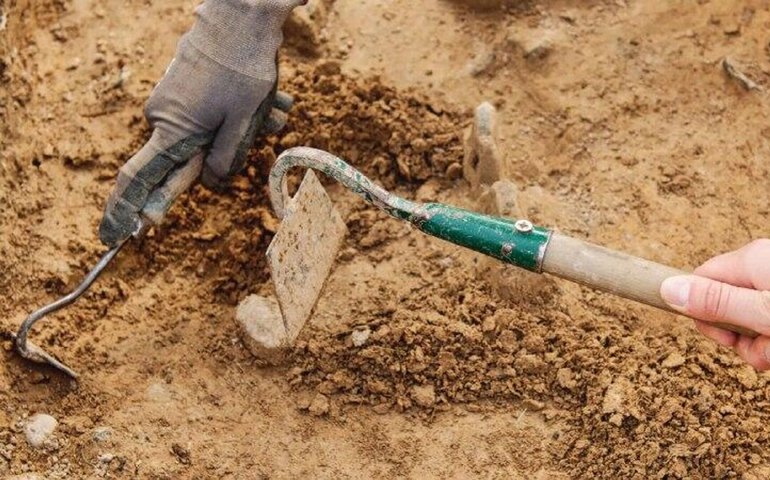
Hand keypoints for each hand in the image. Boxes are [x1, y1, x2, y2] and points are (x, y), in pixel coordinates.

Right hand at [99, 0, 305, 246]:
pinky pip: (214, 114)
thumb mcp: (242, 124)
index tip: (113, 237)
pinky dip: (241, 113)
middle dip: (230, 151)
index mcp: (172, 132)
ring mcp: (173, 100)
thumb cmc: (243, 70)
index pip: (138, 180)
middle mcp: (164, 117)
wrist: (240, 17)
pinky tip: (269, 97)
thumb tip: (209, 183)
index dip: (125, 211)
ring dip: (245, 128)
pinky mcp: (184, 88)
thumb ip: (224, 160)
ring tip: (273, 106)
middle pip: (192, 158)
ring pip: (212, 134)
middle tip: (265, 121)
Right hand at [660, 240, 769, 369]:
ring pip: (748, 319)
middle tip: (762, 350)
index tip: (724, 338)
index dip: (703, 313)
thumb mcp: (763, 311)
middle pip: (723, 304)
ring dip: (760, 345)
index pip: (699, 280)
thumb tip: (666, 289)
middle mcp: (762, 265)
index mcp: (751, 259)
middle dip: (737, 336)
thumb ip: (716, 301)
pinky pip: (766, 322)